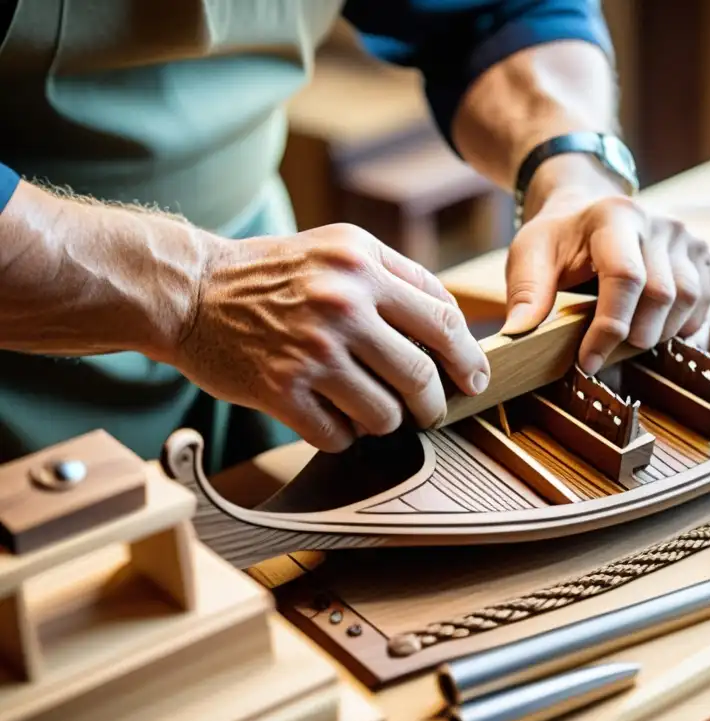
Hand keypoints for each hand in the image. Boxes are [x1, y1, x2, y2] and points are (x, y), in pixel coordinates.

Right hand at [172, 224, 489, 451]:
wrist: (190, 290)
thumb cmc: (273, 275)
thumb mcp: (339, 249)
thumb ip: (397, 276)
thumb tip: (453, 323)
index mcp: (362, 264)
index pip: (443, 320)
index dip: (467, 359)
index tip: (474, 379)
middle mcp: (341, 304)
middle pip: (421, 374)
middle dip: (435, 404)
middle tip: (432, 412)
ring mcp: (310, 349)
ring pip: (385, 414)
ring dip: (386, 422)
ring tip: (371, 411)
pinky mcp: (279, 389)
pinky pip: (338, 436)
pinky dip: (343, 436)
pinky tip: (332, 420)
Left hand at [500, 160, 709, 374]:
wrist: (588, 213)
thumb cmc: (559, 239)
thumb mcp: (530, 254)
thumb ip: (526, 291)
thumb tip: (518, 333)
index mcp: (614, 216)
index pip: (625, 278)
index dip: (609, 327)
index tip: (588, 361)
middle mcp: (658, 223)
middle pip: (661, 294)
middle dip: (633, 337)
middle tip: (605, 353)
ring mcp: (684, 238)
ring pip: (687, 300)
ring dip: (658, 333)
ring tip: (626, 340)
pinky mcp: (700, 254)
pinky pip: (704, 300)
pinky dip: (681, 324)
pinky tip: (653, 327)